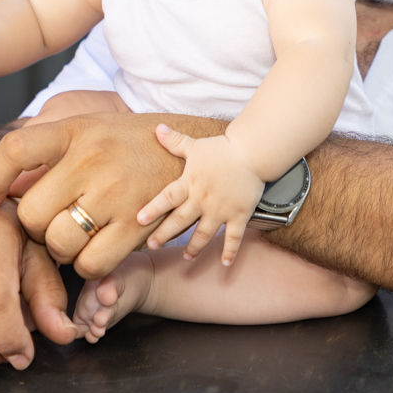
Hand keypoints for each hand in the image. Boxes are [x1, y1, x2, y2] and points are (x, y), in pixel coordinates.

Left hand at [0, 112, 226, 278]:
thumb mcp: (88, 128)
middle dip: (35, 227)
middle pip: (31, 213)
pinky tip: (97, 248)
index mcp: (75, 131)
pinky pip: (91, 264)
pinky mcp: (137, 225)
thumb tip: (0, 189)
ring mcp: (116, 193)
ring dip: (60, 249)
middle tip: (51, 221)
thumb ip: (45, 151)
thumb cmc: (130, 145)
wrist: (195, 153)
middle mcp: (93, 159)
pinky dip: (87, 265)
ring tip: (76, 235)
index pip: (15, 150)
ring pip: (59, 244)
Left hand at [138, 125, 264, 264]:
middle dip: (164, 235)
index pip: (167, 197)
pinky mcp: (239, 215)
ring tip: (186, 257)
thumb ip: (176, 142)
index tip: (139, 220)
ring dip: (194, 247)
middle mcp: (203, 199)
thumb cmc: (222, 149)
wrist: (253, 152)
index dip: (153, 209)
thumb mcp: (196, 145)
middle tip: (151, 246)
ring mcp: (221, 210)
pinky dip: (230, 251)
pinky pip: (234, 237)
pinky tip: (225, 263)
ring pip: (204, 233)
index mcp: (190, 183)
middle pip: (180, 221)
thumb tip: (158, 129)